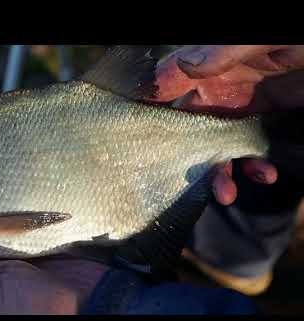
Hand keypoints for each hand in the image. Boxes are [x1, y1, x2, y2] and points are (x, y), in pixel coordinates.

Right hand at [143, 45, 303, 204]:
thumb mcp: (268, 40)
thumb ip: (225, 53)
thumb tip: (181, 68)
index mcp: (214, 63)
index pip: (169, 84)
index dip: (149, 108)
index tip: (137, 137)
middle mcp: (221, 85)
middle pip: (189, 124)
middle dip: (187, 155)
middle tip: (189, 180)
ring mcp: (243, 105)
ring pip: (217, 144)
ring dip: (220, 171)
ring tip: (228, 194)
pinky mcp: (265, 121)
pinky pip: (249, 149)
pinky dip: (253, 166)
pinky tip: (264, 175)